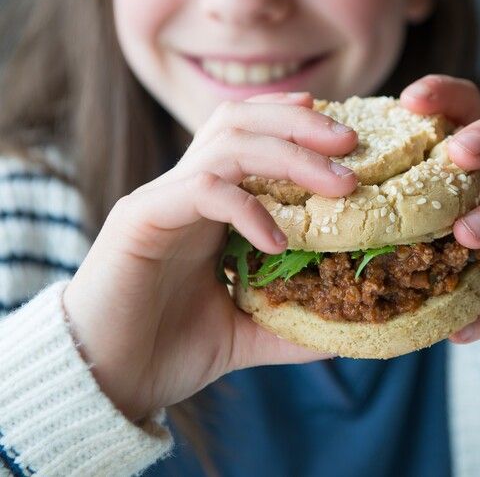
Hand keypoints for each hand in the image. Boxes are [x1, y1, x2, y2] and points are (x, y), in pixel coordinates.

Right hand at [63, 92, 357, 421]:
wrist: (104, 384)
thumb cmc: (167, 350)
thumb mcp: (247, 331)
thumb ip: (293, 321)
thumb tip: (349, 326)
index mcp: (208, 204)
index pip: (248, 132)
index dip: (291, 120)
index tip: (342, 134)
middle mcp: (185, 190)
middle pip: (240, 120)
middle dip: (299, 123)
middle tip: (350, 143)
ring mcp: (162, 200)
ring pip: (227, 144)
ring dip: (289, 154)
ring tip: (338, 184)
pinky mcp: (142, 219)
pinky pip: (204, 190)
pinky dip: (247, 207)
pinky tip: (277, 242)